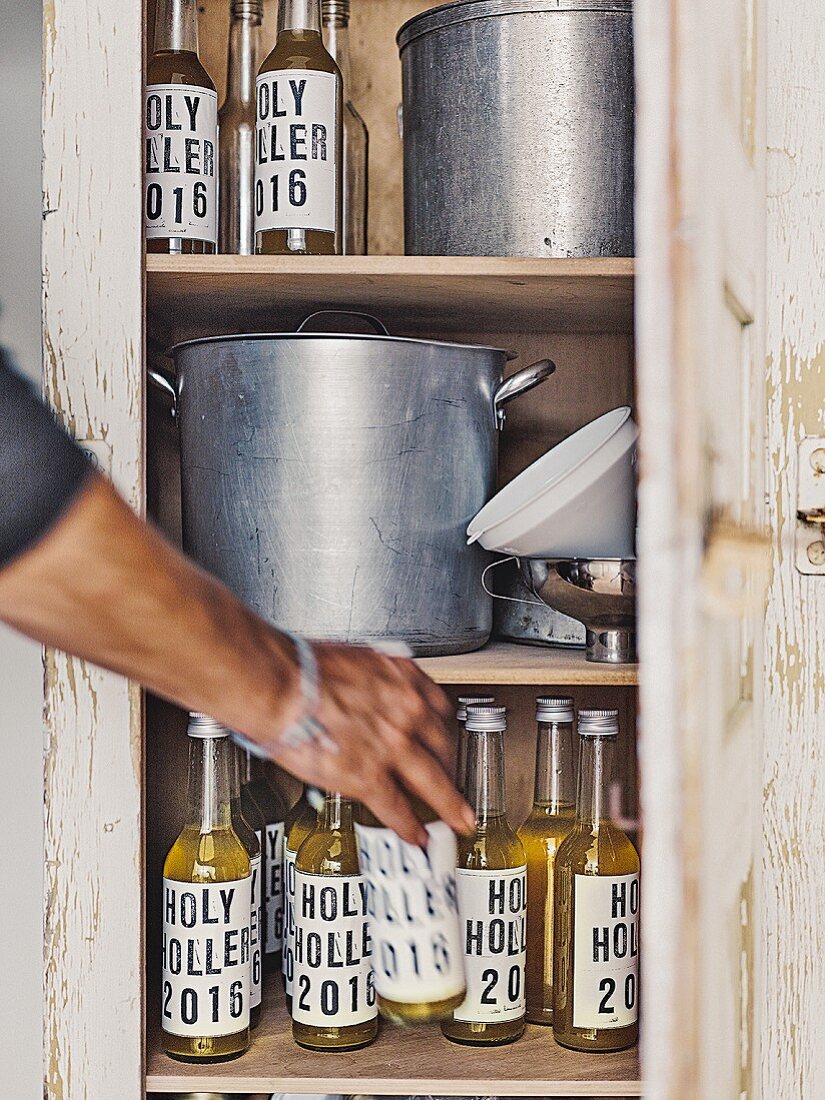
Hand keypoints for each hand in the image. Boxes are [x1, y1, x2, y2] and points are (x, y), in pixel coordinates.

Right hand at [254, 641, 475, 845]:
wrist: (280, 684)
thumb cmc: (302, 667)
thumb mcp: (354, 658)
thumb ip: (372, 679)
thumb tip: (367, 689)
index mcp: (401, 679)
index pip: (438, 708)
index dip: (443, 729)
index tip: (444, 738)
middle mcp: (406, 711)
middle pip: (444, 747)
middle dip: (452, 768)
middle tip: (455, 780)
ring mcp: (392, 747)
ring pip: (434, 782)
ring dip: (449, 805)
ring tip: (458, 820)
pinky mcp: (369, 777)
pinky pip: (398, 809)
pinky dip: (410, 827)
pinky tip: (416, 836)